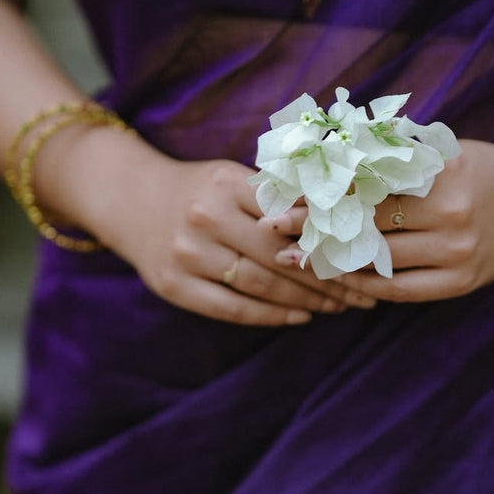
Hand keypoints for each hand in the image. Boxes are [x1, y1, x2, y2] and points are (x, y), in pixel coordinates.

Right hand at [55, 129, 374, 325]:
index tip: (364, 255)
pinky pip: (232, 308)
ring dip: (307, 300)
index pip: (289, 215)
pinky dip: (271, 315)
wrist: (128, 198)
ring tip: (339, 306)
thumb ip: (275, 195)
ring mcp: (187, 254)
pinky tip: (299, 317)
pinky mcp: (173, 286)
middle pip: (280, 255)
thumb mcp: (231, 176)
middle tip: (364, 292)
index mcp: (226, 182)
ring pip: (260, 284)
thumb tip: (341, 217)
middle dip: (328, 278)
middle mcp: (205, 216)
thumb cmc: (197, 189)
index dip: (330, 239)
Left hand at [273, 137, 493, 302]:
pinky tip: (340, 278)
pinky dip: (366, 285)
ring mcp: (459, 253)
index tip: (283, 198)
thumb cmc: (475, 169)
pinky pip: (400, 291)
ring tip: (296, 258)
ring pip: (379, 262)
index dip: (321, 193)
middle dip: (317, 229)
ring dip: (333, 261)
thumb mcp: (437, 151)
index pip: (368, 184)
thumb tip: (319, 162)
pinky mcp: (461, 283)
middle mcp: (453, 213)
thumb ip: (388, 158)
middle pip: (368, 225)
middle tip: (276, 232)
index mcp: (442, 172)